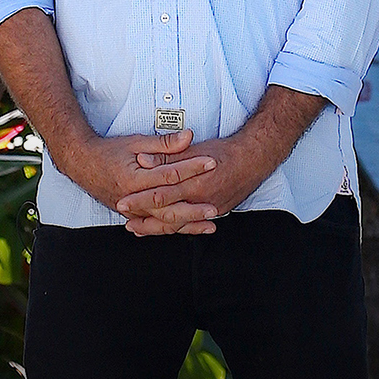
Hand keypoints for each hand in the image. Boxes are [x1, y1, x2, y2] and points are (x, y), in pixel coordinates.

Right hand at [66, 129, 217, 223]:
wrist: (81, 163)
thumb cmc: (108, 151)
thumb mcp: (135, 142)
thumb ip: (163, 143)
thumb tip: (188, 137)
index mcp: (133, 179)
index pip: (169, 174)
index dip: (192, 168)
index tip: (212, 163)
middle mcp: (132, 199)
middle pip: (168, 208)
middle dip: (193, 209)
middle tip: (214, 207)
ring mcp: (131, 211)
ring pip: (163, 222)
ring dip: (188, 225)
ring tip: (210, 224)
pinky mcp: (132, 216)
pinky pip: (156, 226)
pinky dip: (174, 229)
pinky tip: (190, 230)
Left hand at [116, 133, 266, 235]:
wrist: (254, 159)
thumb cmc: (225, 152)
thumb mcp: (194, 149)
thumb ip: (167, 155)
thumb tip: (143, 159)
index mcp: (194, 183)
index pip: (161, 195)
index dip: (140, 200)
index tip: (123, 202)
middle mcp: (202, 200)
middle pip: (167, 215)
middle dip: (145, 220)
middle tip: (127, 223)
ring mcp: (211, 209)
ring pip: (179, 224)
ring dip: (157, 227)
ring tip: (139, 228)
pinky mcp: (217, 212)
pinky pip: (192, 224)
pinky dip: (177, 227)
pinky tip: (164, 228)